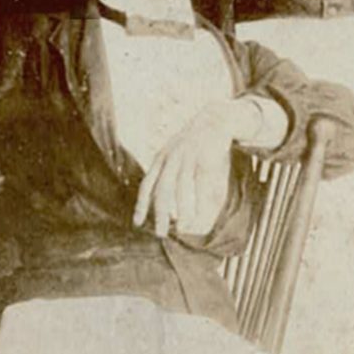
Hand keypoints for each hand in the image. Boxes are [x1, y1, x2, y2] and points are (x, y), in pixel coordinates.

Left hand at [133, 99, 248, 237]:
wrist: (215, 118)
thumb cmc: (196, 146)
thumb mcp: (179, 157)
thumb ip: (172, 177)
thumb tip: (166, 204)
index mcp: (161, 158)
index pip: (146, 184)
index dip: (141, 204)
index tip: (137, 224)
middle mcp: (171, 157)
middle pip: (162, 189)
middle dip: (160, 213)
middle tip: (161, 234)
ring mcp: (188, 156)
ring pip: (181, 188)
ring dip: (181, 211)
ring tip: (182, 229)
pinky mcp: (205, 157)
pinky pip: (201, 183)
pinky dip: (200, 202)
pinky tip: (201, 215)